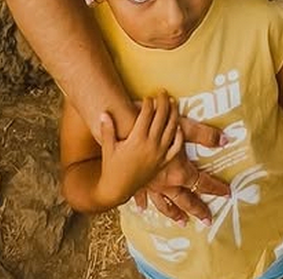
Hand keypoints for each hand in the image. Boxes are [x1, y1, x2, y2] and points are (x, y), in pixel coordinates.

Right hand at [95, 94, 182, 209]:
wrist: (117, 189)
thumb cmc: (111, 167)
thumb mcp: (108, 147)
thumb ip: (107, 129)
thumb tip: (103, 113)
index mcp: (136, 140)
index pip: (146, 115)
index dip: (149, 103)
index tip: (148, 96)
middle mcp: (151, 145)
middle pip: (161, 117)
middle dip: (163, 102)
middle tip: (163, 92)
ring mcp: (159, 154)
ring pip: (171, 129)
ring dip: (173, 113)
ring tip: (173, 102)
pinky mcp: (163, 162)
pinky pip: (176, 147)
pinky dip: (179, 135)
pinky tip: (178, 126)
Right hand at [130, 115, 229, 223]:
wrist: (122, 132)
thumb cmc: (155, 128)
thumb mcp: (184, 128)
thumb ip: (204, 135)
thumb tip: (225, 140)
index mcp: (179, 173)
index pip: (203, 183)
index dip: (216, 188)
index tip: (227, 193)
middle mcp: (166, 184)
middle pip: (185, 200)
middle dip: (198, 210)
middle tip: (207, 220)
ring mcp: (150, 185)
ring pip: (164, 203)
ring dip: (173, 212)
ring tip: (180, 221)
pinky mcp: (136, 182)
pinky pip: (140, 196)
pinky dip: (142, 203)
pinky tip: (142, 209)